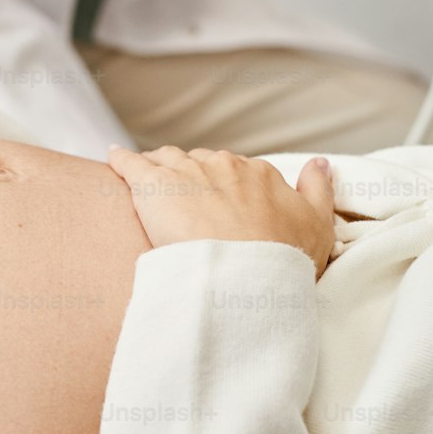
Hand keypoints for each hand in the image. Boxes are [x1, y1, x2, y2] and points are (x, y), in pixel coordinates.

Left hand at [107, 146, 336, 278]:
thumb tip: (320, 163)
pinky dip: (120, 160)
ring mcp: (187, 171)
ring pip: (167, 160)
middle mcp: (223, 164)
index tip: (221, 207)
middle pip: (202, 163)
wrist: (244, 275)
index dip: (228, 188)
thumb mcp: (318, 227)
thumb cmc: (283, 259)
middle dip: (194, 179)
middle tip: (186, 205)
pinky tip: (112, 159)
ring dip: (160, 169)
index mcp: (260, 174)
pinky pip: (130, 164)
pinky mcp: (152, 185)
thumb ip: (319, 191)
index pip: (238, 172)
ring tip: (151, 184)